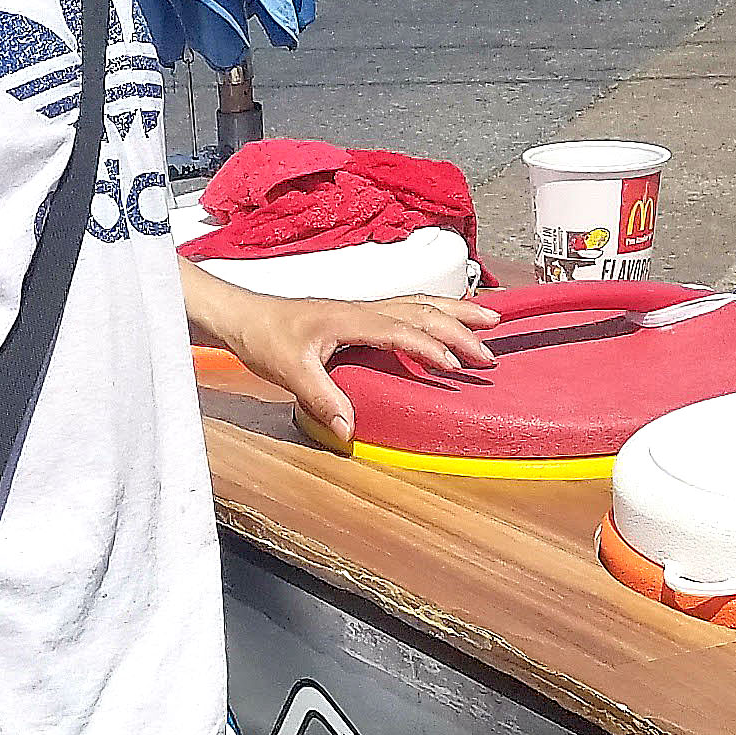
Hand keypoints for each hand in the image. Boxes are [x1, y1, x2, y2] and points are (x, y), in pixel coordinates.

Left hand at [199, 284, 497, 446]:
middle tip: (490, 352)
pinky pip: (408, 306)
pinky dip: (437, 309)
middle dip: (460, 329)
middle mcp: (363, 308)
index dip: (430, 346)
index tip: (457, 365)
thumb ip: (321, 397)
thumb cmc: (264, 338)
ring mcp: (364, 308)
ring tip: (492, 317)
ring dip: (457, 312)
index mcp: (350, 319)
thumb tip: (349, 430)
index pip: (401, 329)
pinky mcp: (360, 314)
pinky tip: (450, 315)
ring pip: (420, 304)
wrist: (243, 315)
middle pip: (422, 312)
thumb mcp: (289, 372)